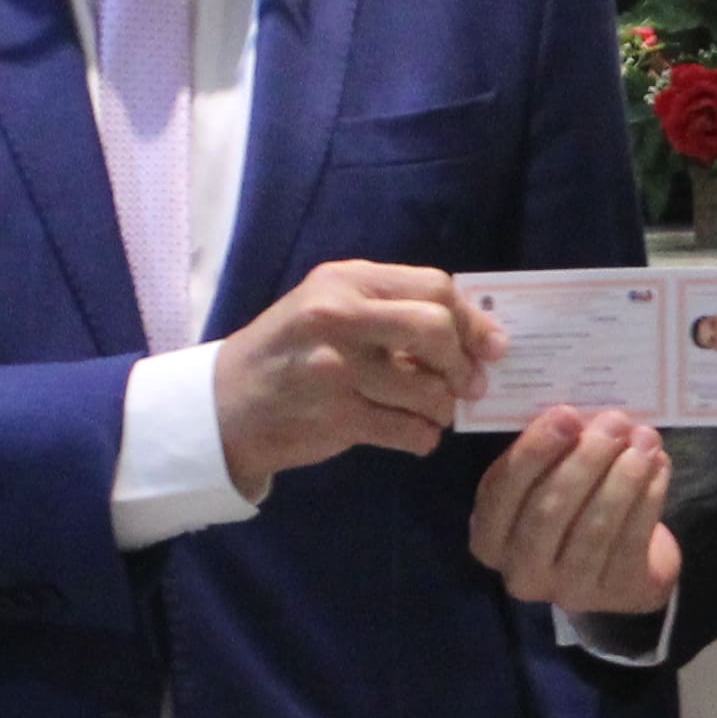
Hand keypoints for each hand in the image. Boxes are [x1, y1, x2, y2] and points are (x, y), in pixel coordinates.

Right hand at [216, 261, 490, 494]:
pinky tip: (415, 434)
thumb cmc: (289, 353)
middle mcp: (338, 316)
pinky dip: (424, 437)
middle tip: (467, 387)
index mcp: (345, 281)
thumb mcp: (330, 308)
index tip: (491, 348)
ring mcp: (335, 368)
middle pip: (436, 329)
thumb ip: (392, 309)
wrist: (225, 405)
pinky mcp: (336, 416)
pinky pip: (408, 430)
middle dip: (463, 363)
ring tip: (434, 413)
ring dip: (444, 408)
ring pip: (428, 388)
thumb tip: (476, 334)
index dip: (473, 320)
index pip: (434, 288)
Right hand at [472, 405, 680, 615]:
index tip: (567, 414)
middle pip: (548, 511)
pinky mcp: (615, 594)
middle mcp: (520, 571)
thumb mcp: (544, 481)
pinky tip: (658, 465)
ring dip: (623, 477)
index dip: (535, 451)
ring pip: (594, 528)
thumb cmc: (570, 507)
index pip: (503, 492)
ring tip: (645, 439)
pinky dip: (649, 498)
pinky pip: (631, 541)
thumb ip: (550, 452)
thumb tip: (581, 414)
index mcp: (490, 537)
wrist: (616, 565)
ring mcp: (567, 590)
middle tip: (615, 422)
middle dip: (585, 460)